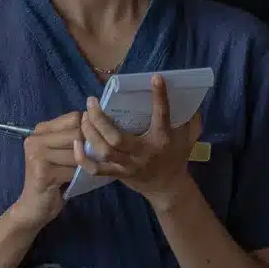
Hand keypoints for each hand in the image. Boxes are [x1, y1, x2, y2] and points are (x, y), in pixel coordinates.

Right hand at [8, 112, 84, 231]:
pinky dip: (80, 176)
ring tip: (85, 170)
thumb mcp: (61, 154)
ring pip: (77, 152)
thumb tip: (99, 124)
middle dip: (89, 148)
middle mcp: (35, 139)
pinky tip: (78, 180)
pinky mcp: (43, 172)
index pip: (74, 118)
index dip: (89, 128)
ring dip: (86, 163)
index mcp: (40, 130)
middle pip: (77, 134)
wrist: (35, 207)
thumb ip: (74, 138)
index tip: (95, 141)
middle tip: (92, 160)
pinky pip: (73, 169)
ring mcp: (37, 155)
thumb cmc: (53, 179)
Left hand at [78, 76, 201, 210]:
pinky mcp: (117, 174)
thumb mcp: (188, 139)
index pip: (161, 116)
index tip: (155, 78)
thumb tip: (193, 100)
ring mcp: (127, 166)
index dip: (159, 97)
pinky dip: (82, 158)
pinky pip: (96, 169)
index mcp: (162, 140)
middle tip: (92, 101)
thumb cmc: (176, 158)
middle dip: (100, 119)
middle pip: (116, 138)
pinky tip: (76, 143)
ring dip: (90, 133)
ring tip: (83, 117)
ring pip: (103, 151)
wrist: (168, 189)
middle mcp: (142, 153)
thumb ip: (191, 120)